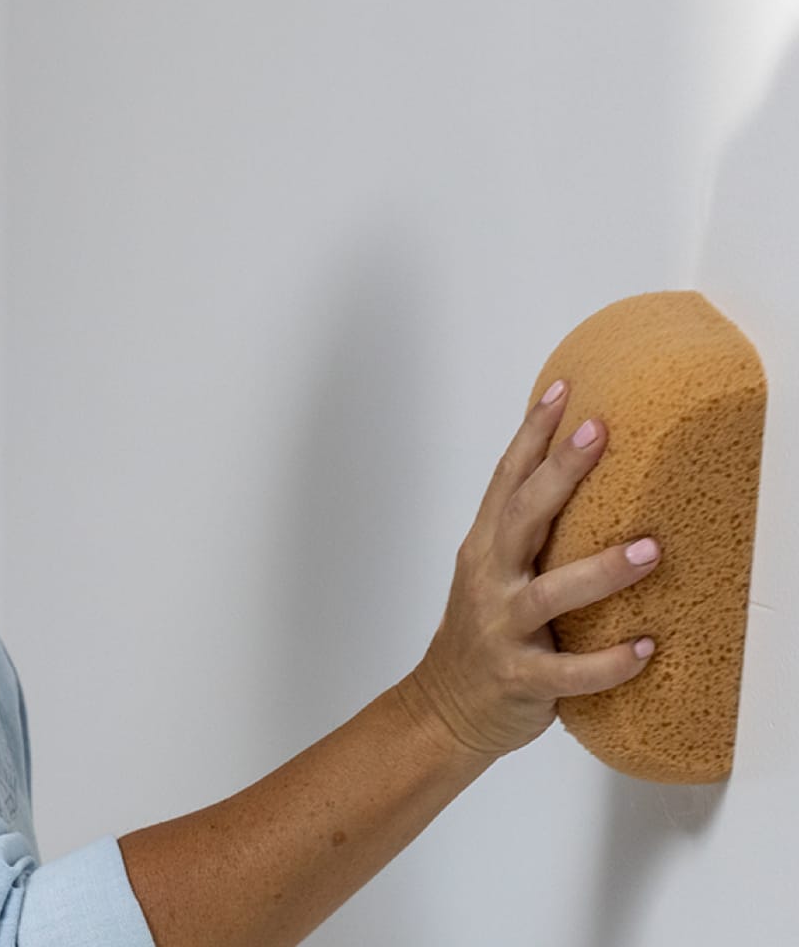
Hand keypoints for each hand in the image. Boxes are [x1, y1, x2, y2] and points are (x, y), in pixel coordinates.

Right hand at [402, 380, 659, 759]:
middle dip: (561, 471)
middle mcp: (489, 579)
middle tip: (599, 432)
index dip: (532, 432)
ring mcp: (502, 628)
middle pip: (522, 515)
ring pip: (550, 593)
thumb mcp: (491, 572)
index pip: (506, 478)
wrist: (446, 707)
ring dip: (601, 570)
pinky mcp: (520, 678)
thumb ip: (524, 533)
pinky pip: (568, 672)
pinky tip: (645, 650)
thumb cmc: (480, 633)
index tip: (563, 390)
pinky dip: (607, 663)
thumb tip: (576, 480)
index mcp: (483, 547)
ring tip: (651, 549)